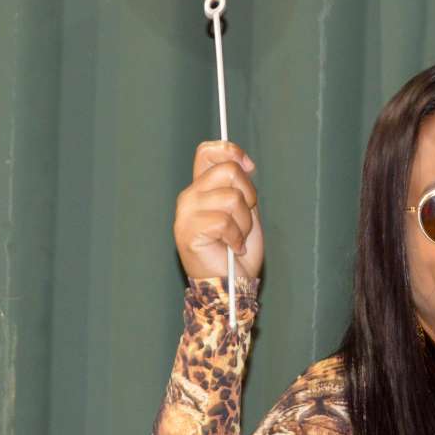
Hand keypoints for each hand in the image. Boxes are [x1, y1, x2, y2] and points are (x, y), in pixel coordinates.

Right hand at [174, 140, 263, 281]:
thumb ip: (241, 186)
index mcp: (201, 188)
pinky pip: (224, 222)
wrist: (232, 283)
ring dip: (244, 223)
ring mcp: (186, 214)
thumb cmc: (238, 249)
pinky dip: (237, 238)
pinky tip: (232, 248)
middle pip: (228, 170)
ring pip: (231, 198)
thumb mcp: (244, 210)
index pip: (207, 151)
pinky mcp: (188, 232)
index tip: (248, 167)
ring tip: (237, 239)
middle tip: (245, 219)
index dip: (231, 151)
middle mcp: (189, 196)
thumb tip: (243, 163)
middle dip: (248, 195)